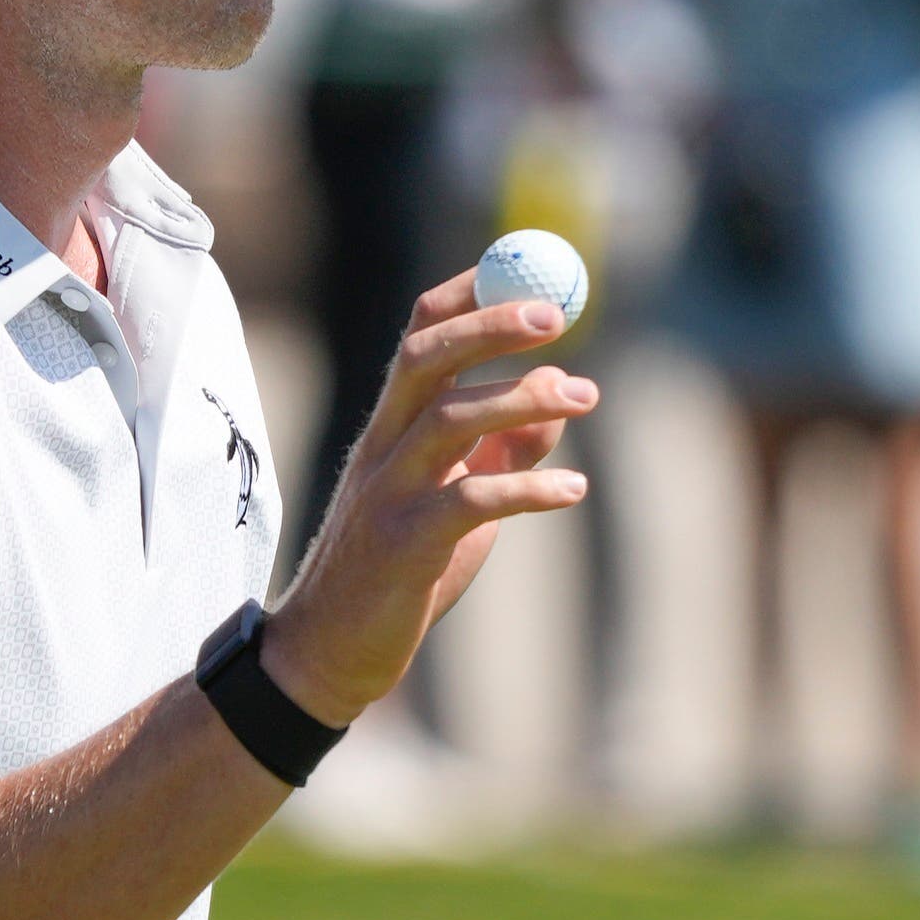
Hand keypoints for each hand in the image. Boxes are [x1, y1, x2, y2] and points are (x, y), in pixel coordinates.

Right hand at [254, 273, 591, 724]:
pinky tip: (573, 489)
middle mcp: (383, 445)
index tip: (527, 270)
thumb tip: (559, 396)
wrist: (332, 650)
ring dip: (524, 398)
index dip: (470, 295)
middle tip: (558, 312)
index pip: (419, 334)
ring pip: (451, 418)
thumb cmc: (400, 568)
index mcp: (391, 425)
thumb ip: (504, 445)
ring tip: (587, 396)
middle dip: (491, 324)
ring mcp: (389, 492)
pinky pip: (472, 500)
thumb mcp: (458, 496)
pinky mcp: (406, 544)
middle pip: (428, 357)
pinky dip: (529, 487)